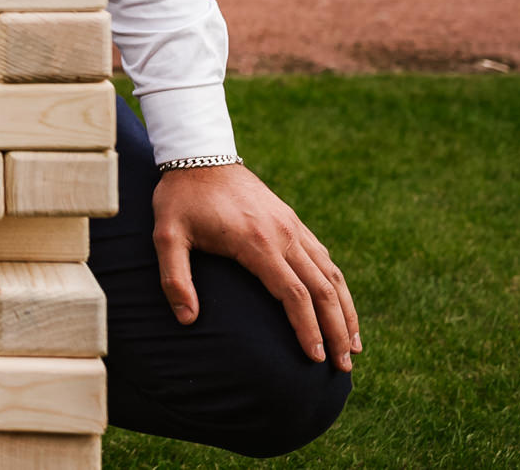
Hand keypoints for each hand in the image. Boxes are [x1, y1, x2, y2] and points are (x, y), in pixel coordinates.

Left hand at [153, 162, 360, 370]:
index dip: (307, 328)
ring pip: (331, 274)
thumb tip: (187, 319)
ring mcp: (292, 226)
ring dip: (346, 310)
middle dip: (336, 330)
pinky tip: (340, 304)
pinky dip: (337, 285)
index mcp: (256, 242)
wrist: (199, 152)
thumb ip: (174, 277)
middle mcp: (283, 234)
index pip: (293, 294)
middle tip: (343, 366)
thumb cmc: (180, 197)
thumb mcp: (166, 234)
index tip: (315, 357)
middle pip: (322, 289)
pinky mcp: (292, 220)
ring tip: (353, 345)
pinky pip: (323, 257)